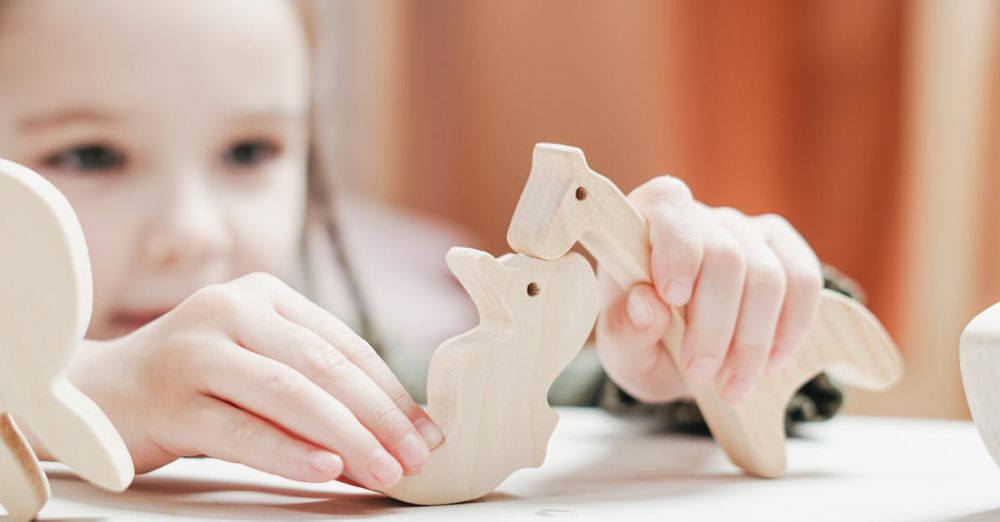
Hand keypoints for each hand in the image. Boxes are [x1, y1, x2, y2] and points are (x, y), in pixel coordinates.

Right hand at [65, 273, 442, 489]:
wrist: (92, 393)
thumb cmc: (189, 384)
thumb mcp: (253, 367)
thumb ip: (311, 388)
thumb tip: (388, 435)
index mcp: (262, 296)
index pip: (342, 344)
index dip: (390, 390)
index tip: (427, 430)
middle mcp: (230, 311)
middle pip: (323, 367)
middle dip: (379, 416)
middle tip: (416, 457)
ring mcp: (196, 352)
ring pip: (288, 394)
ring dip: (347, 437)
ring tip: (385, 470)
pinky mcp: (168, 399)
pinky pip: (240, 430)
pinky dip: (288, 451)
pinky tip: (326, 468)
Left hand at [595, 177, 822, 404]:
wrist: (683, 362)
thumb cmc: (644, 346)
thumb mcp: (623, 351)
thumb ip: (624, 330)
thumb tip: (646, 303)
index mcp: (644, 223)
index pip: (668, 206)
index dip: (677, 249)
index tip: (673, 298)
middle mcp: (698, 217)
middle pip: (724, 255)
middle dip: (714, 325)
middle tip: (699, 373)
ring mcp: (745, 231)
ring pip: (766, 275)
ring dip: (752, 340)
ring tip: (732, 385)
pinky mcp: (784, 251)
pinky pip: (804, 281)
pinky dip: (790, 329)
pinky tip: (769, 363)